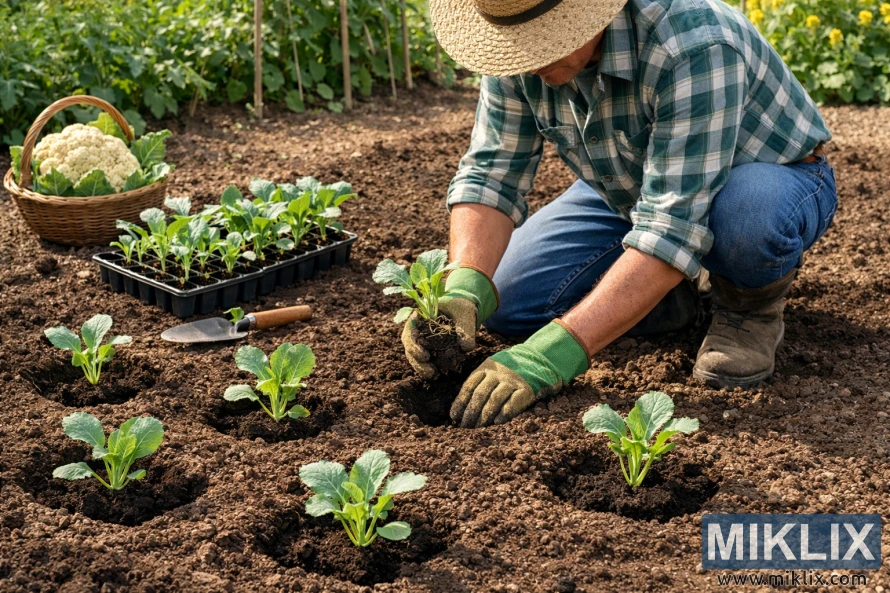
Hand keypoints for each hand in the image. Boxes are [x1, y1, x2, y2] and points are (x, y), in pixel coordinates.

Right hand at [401, 296, 476, 378]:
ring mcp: (422, 340)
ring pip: (415, 356)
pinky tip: (438, 374)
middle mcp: (417, 330)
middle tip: (431, 372)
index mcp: (419, 317)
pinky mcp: (430, 348)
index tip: (425, 356)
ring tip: (434, 375)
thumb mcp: (465, 312)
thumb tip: (466, 347)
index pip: (409, 332)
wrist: (462, 309)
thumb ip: (466, 328)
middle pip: (410, 347)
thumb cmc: (460, 306)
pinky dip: (429, 367)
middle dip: (418, 362)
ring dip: (422, 367)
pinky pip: (425, 359)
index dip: (413, 345)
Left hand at [450, 321, 588, 427]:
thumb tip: (460, 409)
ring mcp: (513, 380)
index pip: (469, 385)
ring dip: (484, 415)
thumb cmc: (509, 370)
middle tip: (465, 427)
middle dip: (471, 412)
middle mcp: (499, 373)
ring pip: (494, 399)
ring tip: (478, 428)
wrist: (538, 359)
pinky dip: (504, 412)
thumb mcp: (493, 369)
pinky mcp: (527, 389)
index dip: (460, 402)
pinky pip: (514, 402)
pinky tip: (497, 422)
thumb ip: (480, 383)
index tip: (454, 416)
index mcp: (487, 367)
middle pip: (480, 394)